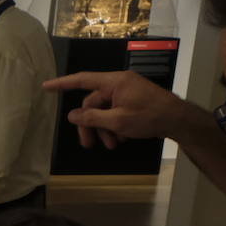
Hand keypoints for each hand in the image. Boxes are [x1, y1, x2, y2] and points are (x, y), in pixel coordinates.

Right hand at [42, 70, 190, 150]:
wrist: (179, 120)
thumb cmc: (149, 117)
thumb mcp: (117, 121)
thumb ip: (92, 118)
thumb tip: (71, 115)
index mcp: (114, 82)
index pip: (83, 80)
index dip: (62, 83)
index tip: (46, 87)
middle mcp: (119, 84)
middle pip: (93, 103)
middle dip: (91, 125)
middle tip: (89, 144)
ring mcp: (127, 92)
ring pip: (105, 111)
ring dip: (104, 129)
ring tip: (111, 145)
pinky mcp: (133, 101)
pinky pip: (116, 112)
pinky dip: (115, 126)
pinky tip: (121, 139)